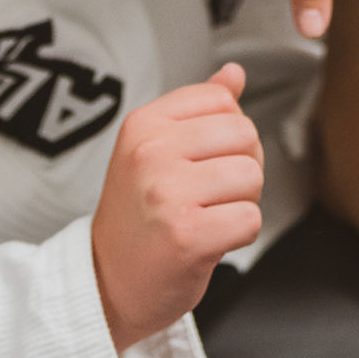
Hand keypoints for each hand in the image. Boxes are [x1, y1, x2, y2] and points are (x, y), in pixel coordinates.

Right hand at [91, 64, 262, 351]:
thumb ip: (198, 109)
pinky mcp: (187, 236)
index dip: (229, 131)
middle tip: (209, 194)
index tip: (205, 159)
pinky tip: (210, 240)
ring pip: (252, 176)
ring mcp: (167, 193)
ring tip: (208, 216)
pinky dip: (240, 234)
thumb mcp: (154, 150)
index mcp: (144, 124)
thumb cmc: (138, 216)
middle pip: (244, 135)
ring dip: (243, 202)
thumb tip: (235, 73)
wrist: (106, 283)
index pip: (221, 99)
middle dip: (242, 166)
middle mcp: (151, 151)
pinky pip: (250, 219)